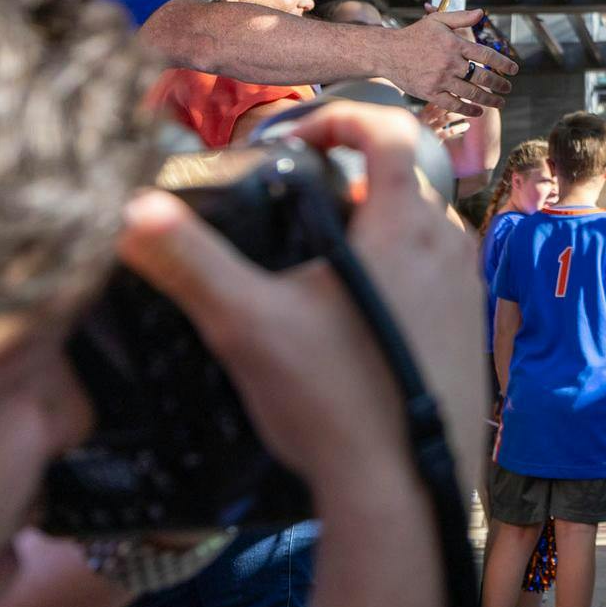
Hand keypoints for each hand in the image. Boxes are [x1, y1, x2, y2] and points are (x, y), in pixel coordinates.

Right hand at [115, 104, 485, 494]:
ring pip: (421, 230)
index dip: (341, 115)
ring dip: (372, 229)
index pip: (388, 129)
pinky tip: (350, 316)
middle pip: (402, 180)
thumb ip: (190, 261)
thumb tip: (133, 209)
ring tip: (315, 263)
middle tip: (293, 203)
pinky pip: (435, 277)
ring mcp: (469, 290)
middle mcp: (451, 247)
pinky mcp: (472, 332)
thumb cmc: (331, 402)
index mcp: (406, 227)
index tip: (297, 134)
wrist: (403, 492)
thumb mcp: (246, 323)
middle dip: (347, 179)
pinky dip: (396, 273)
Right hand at [384, 8, 515, 113]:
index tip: (515, 70)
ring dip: (489, 99)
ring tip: (500, 102)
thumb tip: (482, 13)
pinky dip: (468, 109)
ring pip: (471, 93)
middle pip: (482, 77)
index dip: (503, 63)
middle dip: (499, 84)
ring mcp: (440, 79)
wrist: (387, 52)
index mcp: (454, 44)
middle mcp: (450, 62)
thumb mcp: (437, 20)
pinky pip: (454, 104)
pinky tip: (479, 112)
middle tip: (508, 88)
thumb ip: (461, 17)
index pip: (486, 55)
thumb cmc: (414, 35)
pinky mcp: (430, 93)